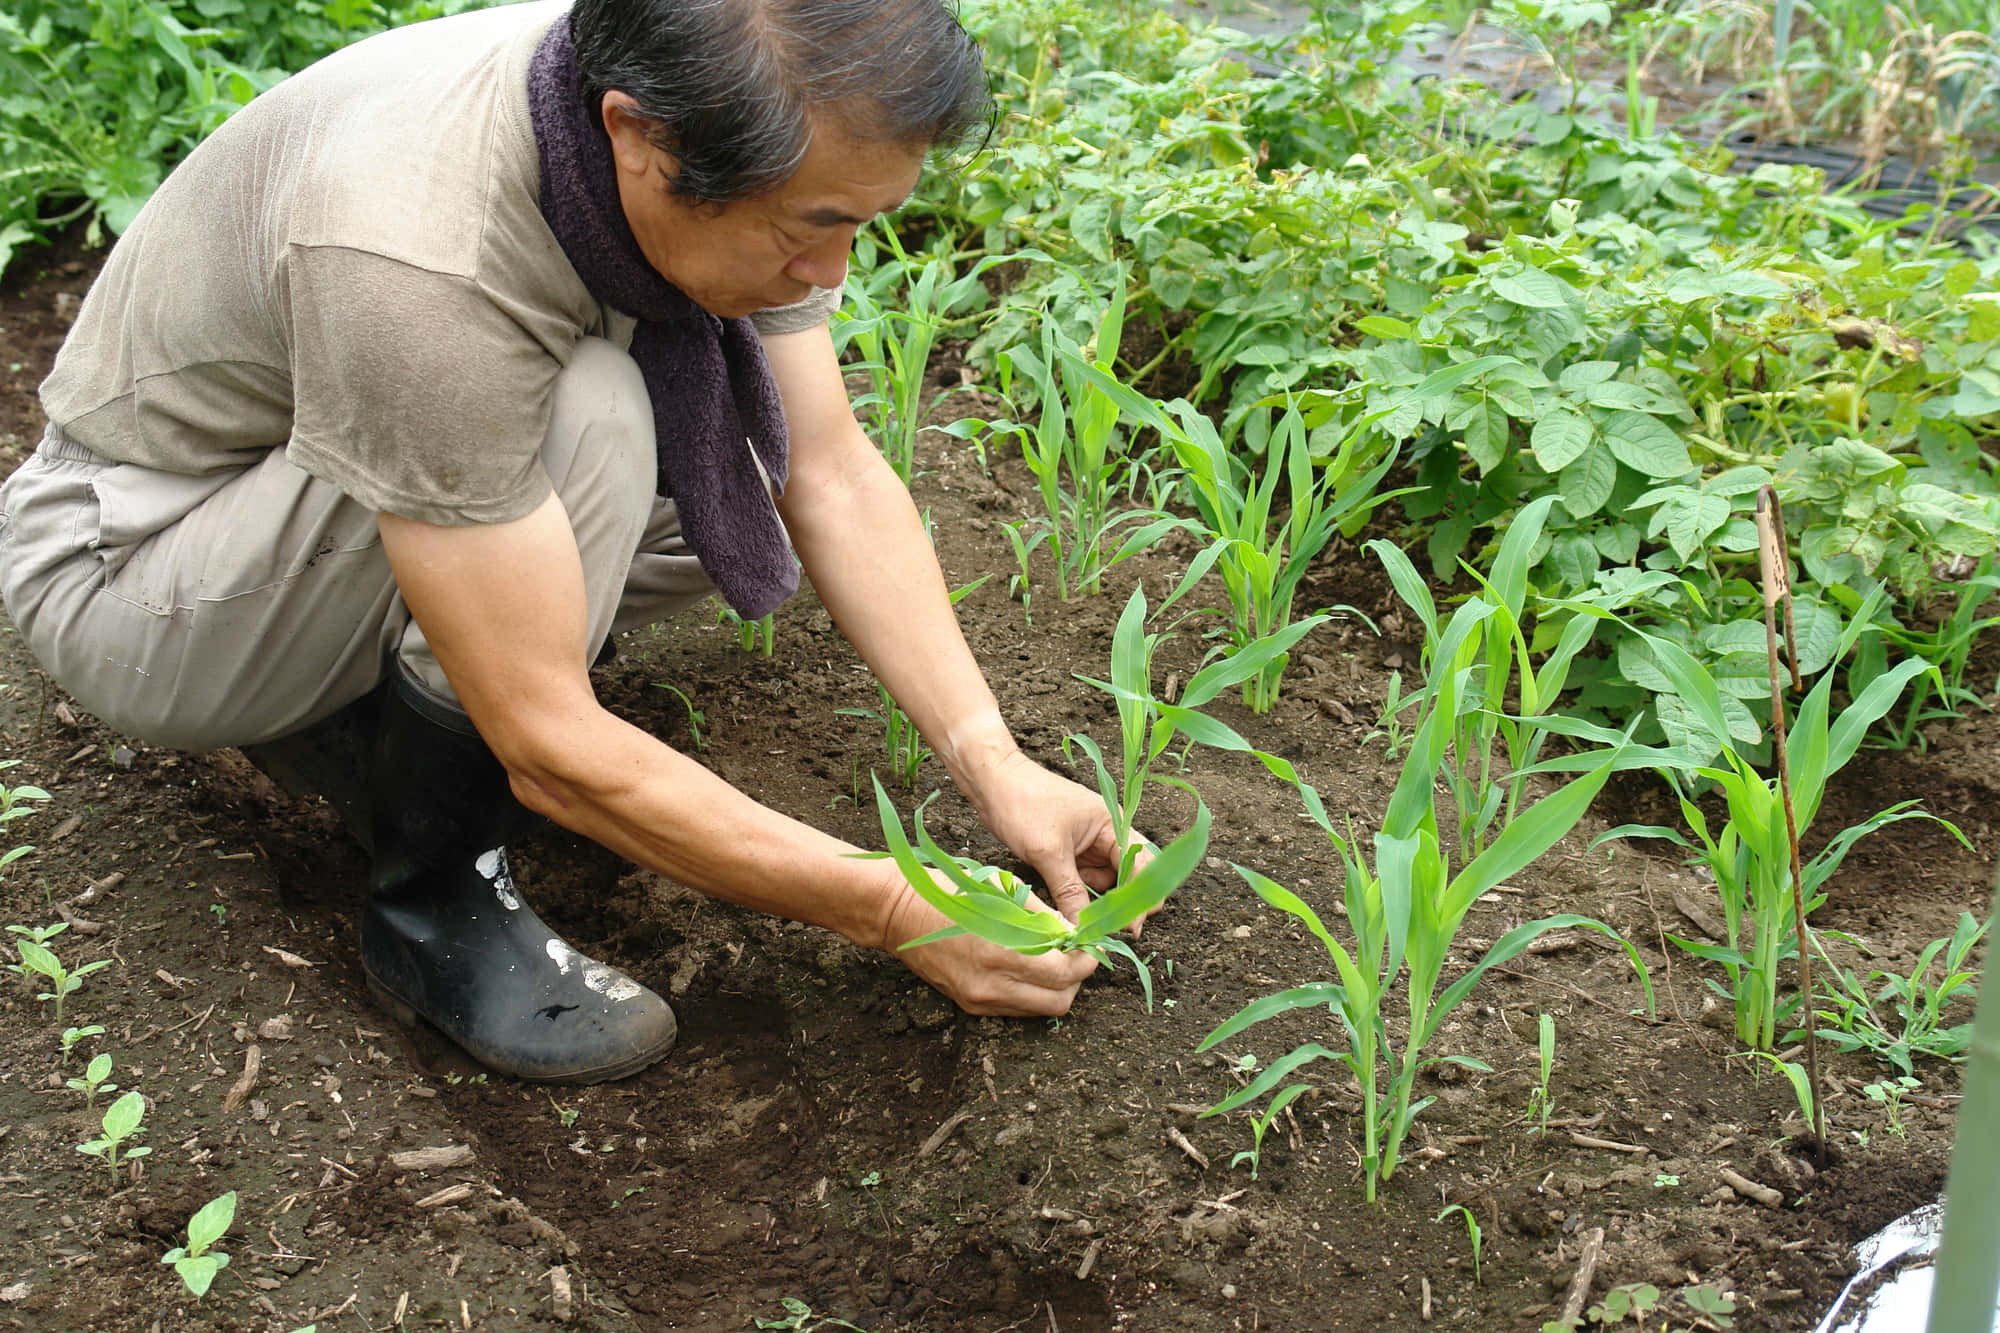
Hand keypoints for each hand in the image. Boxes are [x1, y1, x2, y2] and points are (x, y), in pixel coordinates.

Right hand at [879, 872, 1096, 1015]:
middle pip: (1059, 1002)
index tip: (1086, 945)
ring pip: (1039, 1010)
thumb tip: (1071, 933)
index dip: (1085, 961)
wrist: (898, 912)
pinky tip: (1024, 967)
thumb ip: (1042, 918)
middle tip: (1072, 955)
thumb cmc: (949, 892)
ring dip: (1054, 988)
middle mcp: (993, 986)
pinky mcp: (970, 1005)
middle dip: (1074, 979)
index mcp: (1003, 954)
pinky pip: (1015, 1008)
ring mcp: (980, 999)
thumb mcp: (1002, 894)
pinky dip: (1030, 991)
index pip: (1066, 974)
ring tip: (1049, 959)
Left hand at [965, 750, 1157, 932]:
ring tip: (1074, 907)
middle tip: (1107, 926)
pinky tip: (1065, 900)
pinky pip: (1086, 880)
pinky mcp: (1072, 853)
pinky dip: (1078, 893)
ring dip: (1096, 899)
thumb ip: (1069, 892)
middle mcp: (1108, 834)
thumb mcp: (1047, 852)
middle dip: (1121, 901)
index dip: (1139, 898)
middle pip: (1130, 876)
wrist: (992, 783)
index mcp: (1112, 824)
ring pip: (1107, 882)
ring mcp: (1090, 845)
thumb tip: (1083, 930)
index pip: (1141, 865)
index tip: (1129, 928)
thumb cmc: (1022, 804)